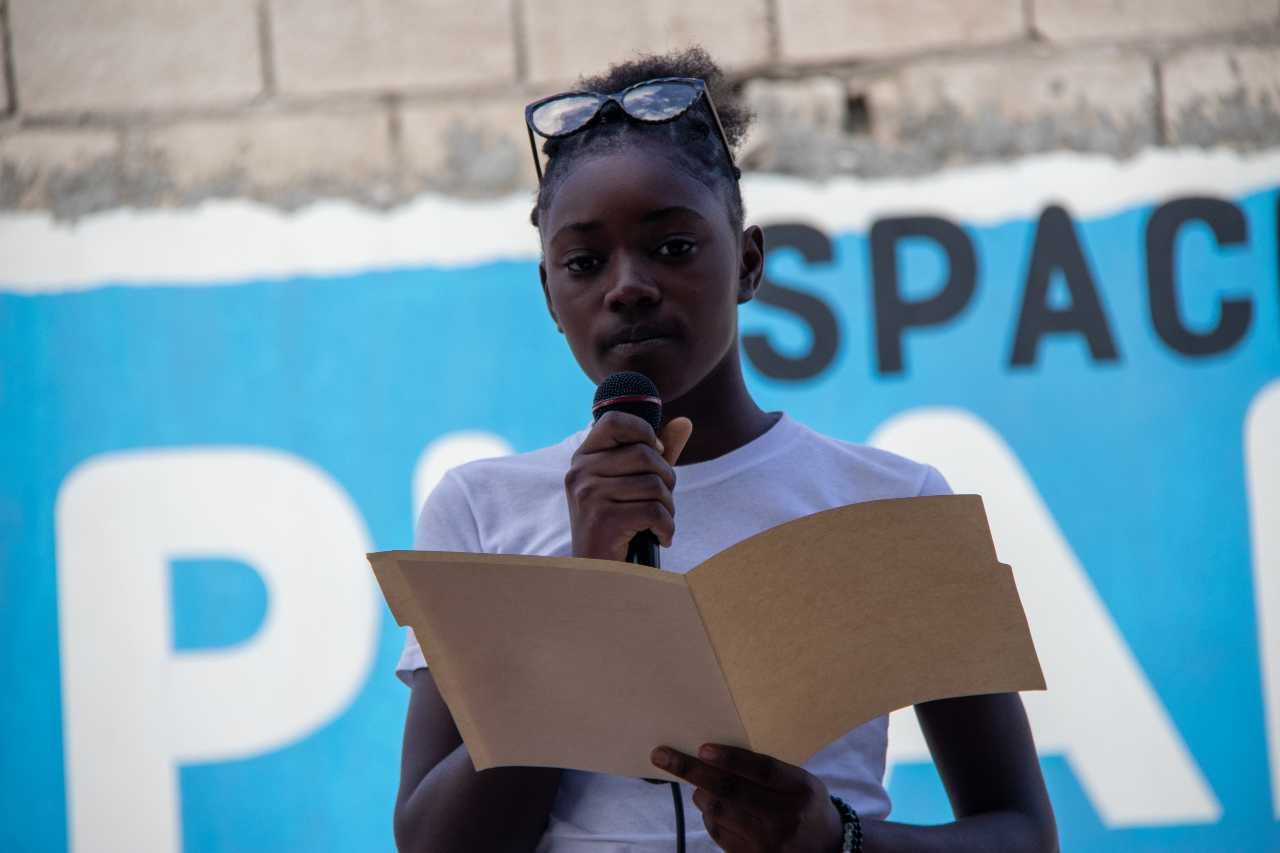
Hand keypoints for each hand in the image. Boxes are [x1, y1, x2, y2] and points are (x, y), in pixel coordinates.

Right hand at [564, 412, 691, 560]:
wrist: (600, 576)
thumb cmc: (620, 528)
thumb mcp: (636, 485)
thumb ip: (658, 453)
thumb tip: (685, 421)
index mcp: (584, 458)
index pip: (615, 420)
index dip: (645, 432)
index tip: (656, 454)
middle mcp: (581, 472)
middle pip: (645, 454)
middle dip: (666, 480)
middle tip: (662, 503)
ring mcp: (589, 495)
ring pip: (654, 484)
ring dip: (668, 508)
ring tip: (658, 524)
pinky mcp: (603, 520)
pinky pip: (655, 512)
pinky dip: (667, 528)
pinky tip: (660, 538)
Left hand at [651, 744, 843, 852]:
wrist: (826, 851)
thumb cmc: (806, 806)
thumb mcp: (801, 783)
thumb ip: (768, 771)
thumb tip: (717, 755)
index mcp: (801, 789)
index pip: (762, 770)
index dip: (731, 759)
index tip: (703, 749)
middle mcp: (784, 817)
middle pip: (731, 791)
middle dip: (692, 771)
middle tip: (663, 756)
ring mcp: (768, 843)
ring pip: (718, 812)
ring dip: (700, 792)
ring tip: (700, 784)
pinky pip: (718, 833)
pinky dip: (707, 816)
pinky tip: (710, 807)